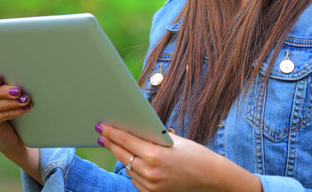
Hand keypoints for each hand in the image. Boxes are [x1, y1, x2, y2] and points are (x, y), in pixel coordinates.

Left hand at [96, 124, 260, 191]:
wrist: (210, 177)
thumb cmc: (194, 154)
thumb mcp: (173, 141)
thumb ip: (152, 137)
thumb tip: (133, 129)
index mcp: (155, 154)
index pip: (126, 140)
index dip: (111, 132)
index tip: (101, 126)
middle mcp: (150, 171)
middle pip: (122, 154)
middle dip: (111, 143)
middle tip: (102, 135)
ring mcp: (151, 185)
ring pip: (129, 168)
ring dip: (123, 157)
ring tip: (116, 146)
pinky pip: (136, 180)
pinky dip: (134, 170)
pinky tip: (134, 161)